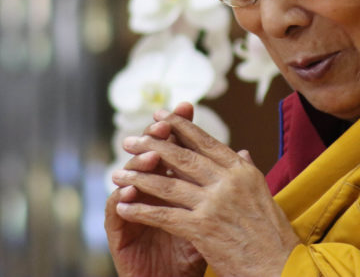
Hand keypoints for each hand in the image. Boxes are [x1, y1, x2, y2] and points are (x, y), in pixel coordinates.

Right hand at [105, 103, 205, 276]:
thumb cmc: (192, 253)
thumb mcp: (213, 218)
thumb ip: (222, 186)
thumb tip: (244, 154)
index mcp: (171, 184)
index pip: (174, 147)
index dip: (179, 126)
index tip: (187, 105)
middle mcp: (148, 192)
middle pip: (150, 156)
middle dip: (157, 136)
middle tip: (163, 121)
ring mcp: (132, 210)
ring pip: (130, 179)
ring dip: (140, 165)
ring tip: (152, 155)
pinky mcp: (120, 233)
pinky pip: (115, 212)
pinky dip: (121, 199)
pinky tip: (127, 189)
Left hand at [112, 109, 299, 276]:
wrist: (283, 269)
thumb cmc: (273, 237)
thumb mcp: (263, 195)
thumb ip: (247, 171)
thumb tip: (242, 151)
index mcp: (243, 171)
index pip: (205, 142)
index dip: (179, 127)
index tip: (160, 116)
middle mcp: (229, 181)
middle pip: (182, 156)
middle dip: (151, 146)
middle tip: (129, 139)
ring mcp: (216, 203)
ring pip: (168, 184)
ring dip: (138, 178)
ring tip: (117, 173)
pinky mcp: (203, 228)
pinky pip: (164, 215)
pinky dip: (141, 211)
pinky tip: (124, 207)